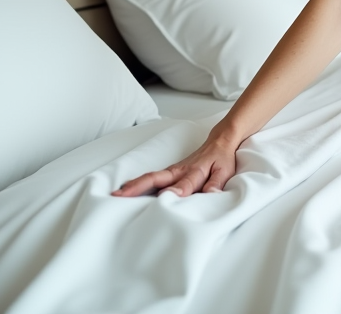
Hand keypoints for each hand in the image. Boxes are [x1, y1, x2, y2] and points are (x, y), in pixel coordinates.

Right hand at [111, 136, 237, 197]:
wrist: (220, 141)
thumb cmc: (222, 159)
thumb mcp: (224, 172)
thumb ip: (216, 184)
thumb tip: (210, 195)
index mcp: (195, 171)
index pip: (184, 184)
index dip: (176, 192)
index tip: (165, 199)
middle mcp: (180, 170)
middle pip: (157, 178)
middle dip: (139, 187)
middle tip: (121, 196)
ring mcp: (173, 170)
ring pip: (151, 177)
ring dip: (134, 185)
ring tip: (116, 194)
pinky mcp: (171, 172)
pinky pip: (153, 178)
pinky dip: (139, 183)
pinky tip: (126, 190)